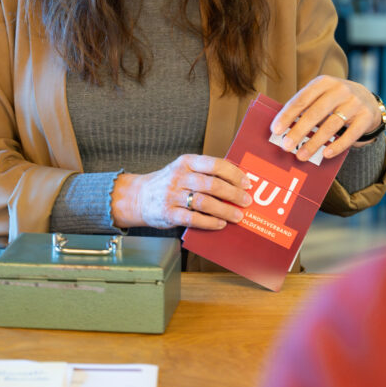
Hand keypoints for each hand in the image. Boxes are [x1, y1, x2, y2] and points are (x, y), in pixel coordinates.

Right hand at [111, 155, 252, 230]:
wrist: (138, 196)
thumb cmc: (170, 182)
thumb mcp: (184, 169)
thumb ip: (206, 171)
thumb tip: (238, 176)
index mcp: (186, 162)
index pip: (215, 164)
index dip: (234, 174)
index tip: (247, 183)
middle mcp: (179, 177)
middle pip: (211, 184)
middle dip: (233, 193)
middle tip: (246, 201)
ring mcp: (172, 196)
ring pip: (204, 202)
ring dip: (225, 210)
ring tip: (238, 216)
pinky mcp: (168, 214)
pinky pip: (193, 219)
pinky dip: (210, 222)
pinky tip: (221, 224)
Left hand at [271, 76, 382, 161]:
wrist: (367, 100)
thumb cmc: (334, 101)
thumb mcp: (321, 96)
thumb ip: (304, 108)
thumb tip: (282, 130)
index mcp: (323, 82)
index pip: (301, 99)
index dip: (287, 115)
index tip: (275, 131)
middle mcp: (340, 89)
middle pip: (315, 113)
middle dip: (298, 131)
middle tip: (286, 146)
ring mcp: (355, 103)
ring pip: (331, 125)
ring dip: (314, 142)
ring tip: (301, 156)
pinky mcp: (366, 117)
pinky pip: (351, 134)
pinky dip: (337, 145)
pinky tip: (326, 154)